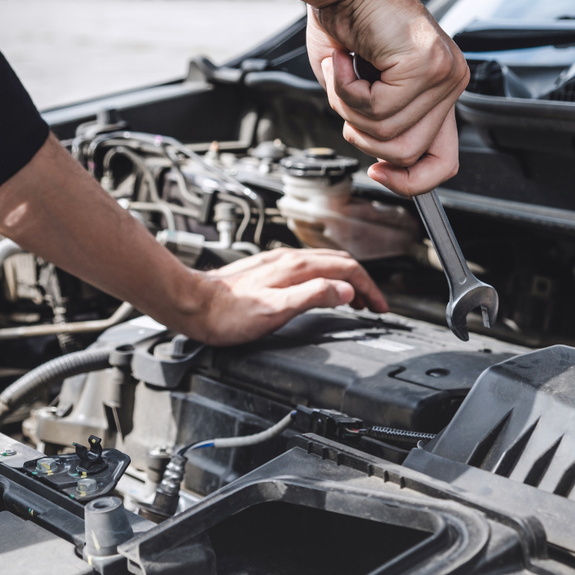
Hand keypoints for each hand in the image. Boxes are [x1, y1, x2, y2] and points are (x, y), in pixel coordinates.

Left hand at [188, 248, 387, 346]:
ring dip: (347, 281)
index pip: (347, 270)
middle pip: (339, 264)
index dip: (369, 288)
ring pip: (325, 265)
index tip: (380, 306)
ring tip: (357, 301)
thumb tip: (346, 291)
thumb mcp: (277, 310)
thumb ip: (314, 296)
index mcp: (296, 267)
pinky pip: (310, 270)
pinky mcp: (269, 271)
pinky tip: (323, 291)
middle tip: (375, 306)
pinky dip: (328, 280)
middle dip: (363, 284)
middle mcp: (289, 260)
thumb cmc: (228, 314)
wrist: (194, 306)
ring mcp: (279, 263)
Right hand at [306, 0, 468, 196]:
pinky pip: (379, 108)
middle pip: (408, 153)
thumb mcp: (364, 91)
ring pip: (389, 134)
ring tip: (342, 72)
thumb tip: (384, 163)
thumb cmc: (346, 25)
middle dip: (363, 134)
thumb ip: (381, 125)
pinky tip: (344, 61)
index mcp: (440, 92)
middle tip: (345, 96)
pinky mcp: (427, 64)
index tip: (377, 173)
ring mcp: (445, 74)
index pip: (444, 161)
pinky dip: (346, 90)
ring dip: (349, 108)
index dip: (409, 182)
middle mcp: (452, 83)